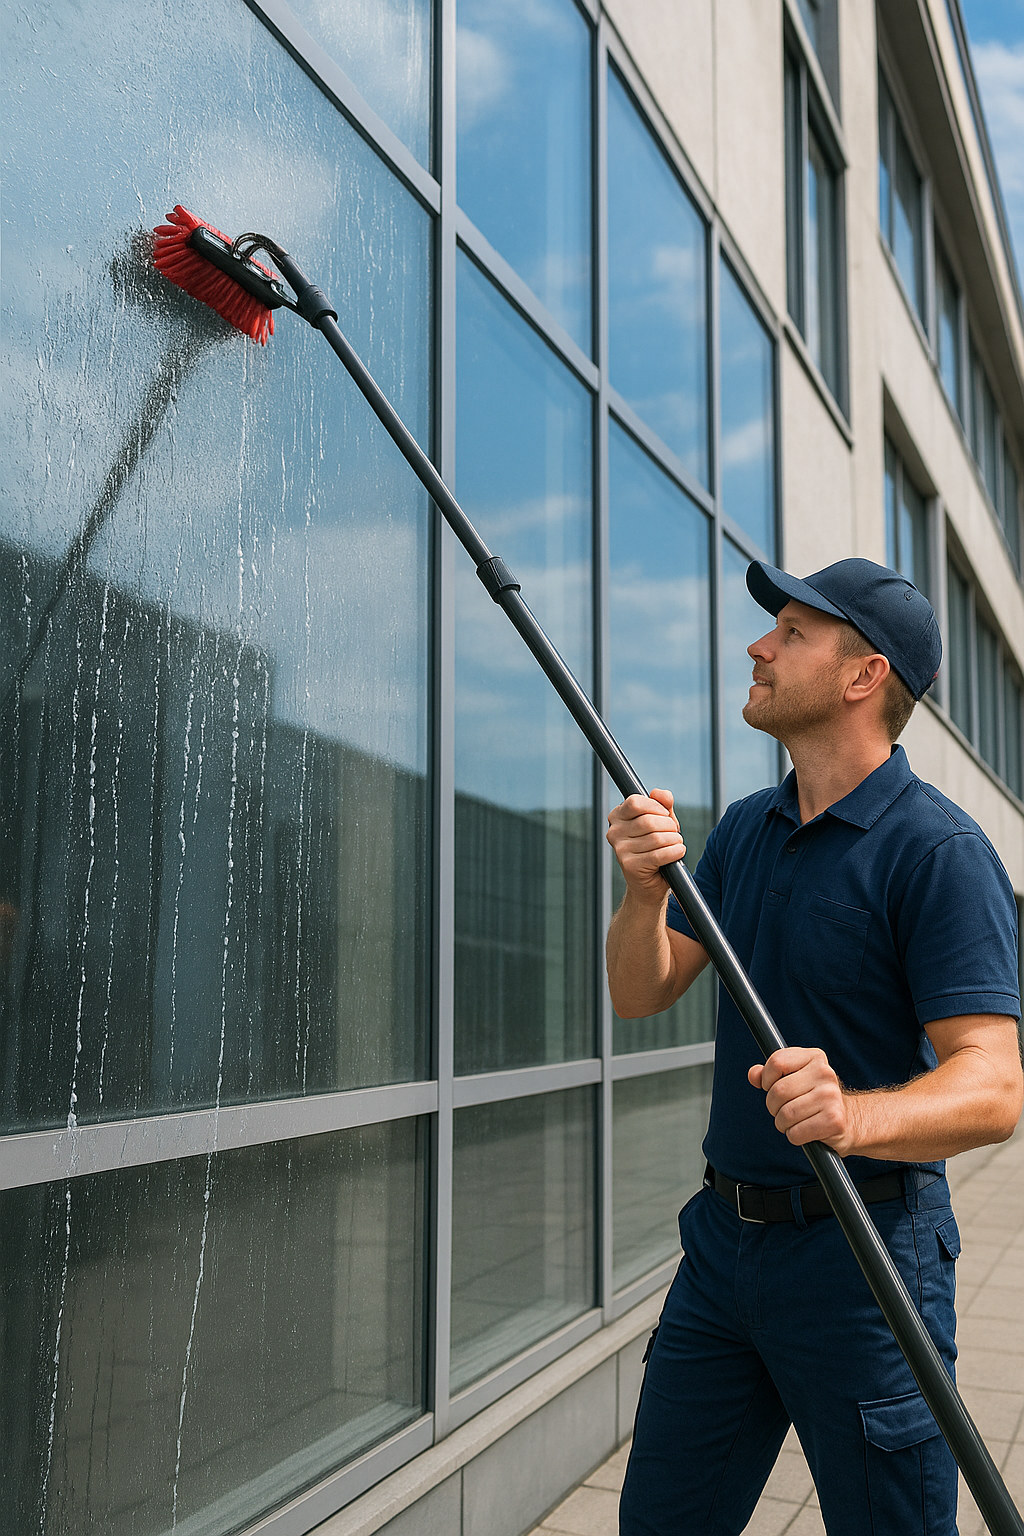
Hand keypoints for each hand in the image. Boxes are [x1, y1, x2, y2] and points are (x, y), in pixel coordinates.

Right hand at [607, 790, 686, 905]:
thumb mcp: (661, 822)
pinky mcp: (630, 866)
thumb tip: (660, 793)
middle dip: (669, 827)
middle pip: (649, 821)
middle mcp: (614, 832)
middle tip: (674, 834)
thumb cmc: (655, 848)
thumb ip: (663, 805)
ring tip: (675, 845)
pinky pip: (660, 854)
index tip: (665, 815)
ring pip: (657, 838)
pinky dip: (675, 852)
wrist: (649, 883)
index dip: (656, 807)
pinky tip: (678, 853)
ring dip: (674, 841)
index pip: (635, 802)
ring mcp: (620, 850)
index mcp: (617, 817)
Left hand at [748, 1047, 858, 1155]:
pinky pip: (796, 1133)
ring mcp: (831, 1097)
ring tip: (795, 1121)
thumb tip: (753, 1075)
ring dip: (783, 1124)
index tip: (770, 1087)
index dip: (766, 1078)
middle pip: (778, 1091)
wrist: (850, 1121)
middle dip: (773, 1106)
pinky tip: (806, 1131)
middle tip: (783, 1110)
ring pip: (785, 1114)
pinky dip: (794, 1136)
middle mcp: (825, 1073)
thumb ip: (770, 1074)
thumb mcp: (796, 1078)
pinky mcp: (834, 1120)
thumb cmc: (816, 1099)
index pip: (777, 1061)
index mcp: (814, 1057)